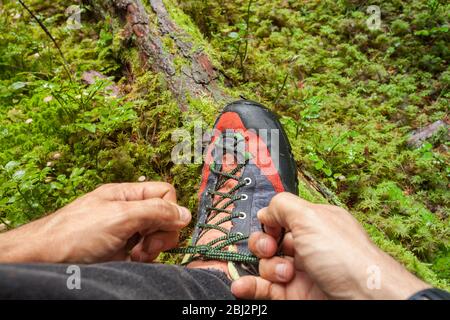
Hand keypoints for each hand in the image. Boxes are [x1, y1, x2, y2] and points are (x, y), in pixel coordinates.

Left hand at [0, 182, 190, 263]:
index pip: (165, 193)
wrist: (45, 260)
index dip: (169, 210)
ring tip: (136, 256)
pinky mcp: (123, 253)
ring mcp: (126, 233)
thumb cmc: (76, 233)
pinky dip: (145, 259)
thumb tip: (185, 214)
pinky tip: (131, 262)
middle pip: (165, 216)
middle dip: (161, 233)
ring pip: (158, 237)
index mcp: (127, 194)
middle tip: (145, 245)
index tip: (159, 227)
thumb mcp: (120, 216)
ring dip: (154, 248)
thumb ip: (156, 211)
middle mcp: (129, 211)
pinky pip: (147, 253)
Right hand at [231, 192, 429, 299]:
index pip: (281, 218)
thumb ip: (282, 206)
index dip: (270, 222)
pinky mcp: (293, 296)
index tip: (269, 226)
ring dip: (265, 267)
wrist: (365, 299)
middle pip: (269, 241)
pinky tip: (240, 286)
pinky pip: (264, 289)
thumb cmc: (344, 256)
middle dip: (263, 244)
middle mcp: (306, 247)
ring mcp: (299, 273)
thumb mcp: (311, 217)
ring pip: (265, 265)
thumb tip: (265, 211)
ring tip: (283, 275)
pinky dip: (250, 286)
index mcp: (313, 224)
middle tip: (271, 250)